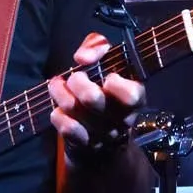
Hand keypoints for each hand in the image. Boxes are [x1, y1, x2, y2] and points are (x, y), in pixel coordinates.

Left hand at [48, 32, 144, 164]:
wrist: (104, 136)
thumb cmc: (107, 90)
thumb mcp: (109, 62)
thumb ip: (97, 47)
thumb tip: (82, 57)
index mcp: (135, 100)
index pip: (132, 95)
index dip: (116, 84)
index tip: (108, 77)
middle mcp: (121, 120)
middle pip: (92, 98)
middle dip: (77, 81)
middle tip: (75, 77)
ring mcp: (102, 134)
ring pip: (73, 109)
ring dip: (60, 92)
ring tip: (57, 85)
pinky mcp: (84, 145)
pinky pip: (66, 128)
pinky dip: (58, 114)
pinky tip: (59, 108)